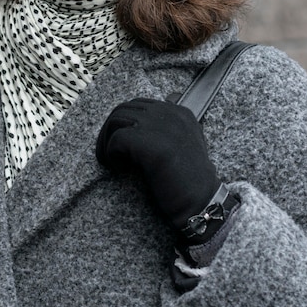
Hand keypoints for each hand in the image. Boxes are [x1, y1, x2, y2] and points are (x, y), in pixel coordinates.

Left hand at [96, 98, 220, 233]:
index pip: (139, 104)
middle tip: (107, 153)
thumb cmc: (189, 179)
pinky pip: (117, 138)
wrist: (201, 203)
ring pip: (117, 120)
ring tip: (110, 161)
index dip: (123, 122)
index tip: (119, 142)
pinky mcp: (151, 144)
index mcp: (179, 112)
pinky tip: (119, 169)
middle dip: (109, 130)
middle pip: (124, 109)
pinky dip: (111, 154)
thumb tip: (156, 109)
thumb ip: (171, 125)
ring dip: (106, 141)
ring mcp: (161, 126)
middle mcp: (170, 113)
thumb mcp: (186, 142)